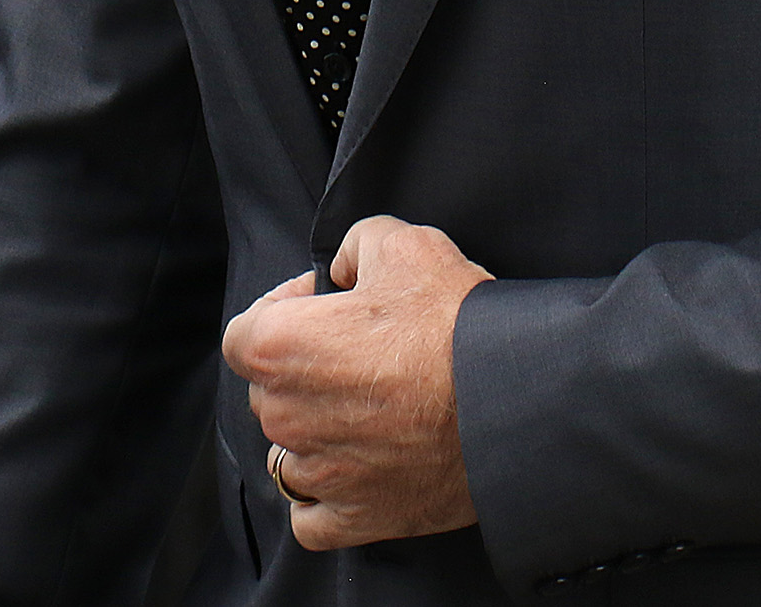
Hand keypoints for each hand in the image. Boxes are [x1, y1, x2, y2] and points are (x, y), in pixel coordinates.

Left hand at [222, 214, 490, 550]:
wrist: (515, 403)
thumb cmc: (456, 326)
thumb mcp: (405, 243)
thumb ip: (354, 245)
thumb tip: (342, 269)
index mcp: (280, 348)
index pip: (245, 332)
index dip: (282, 312)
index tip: (324, 308)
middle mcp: (286, 415)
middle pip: (268, 392)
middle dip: (304, 372)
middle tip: (361, 355)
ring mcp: (318, 473)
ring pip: (288, 452)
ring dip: (316, 434)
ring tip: (369, 413)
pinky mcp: (353, 517)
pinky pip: (311, 515)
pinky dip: (328, 496)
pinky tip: (359, 469)